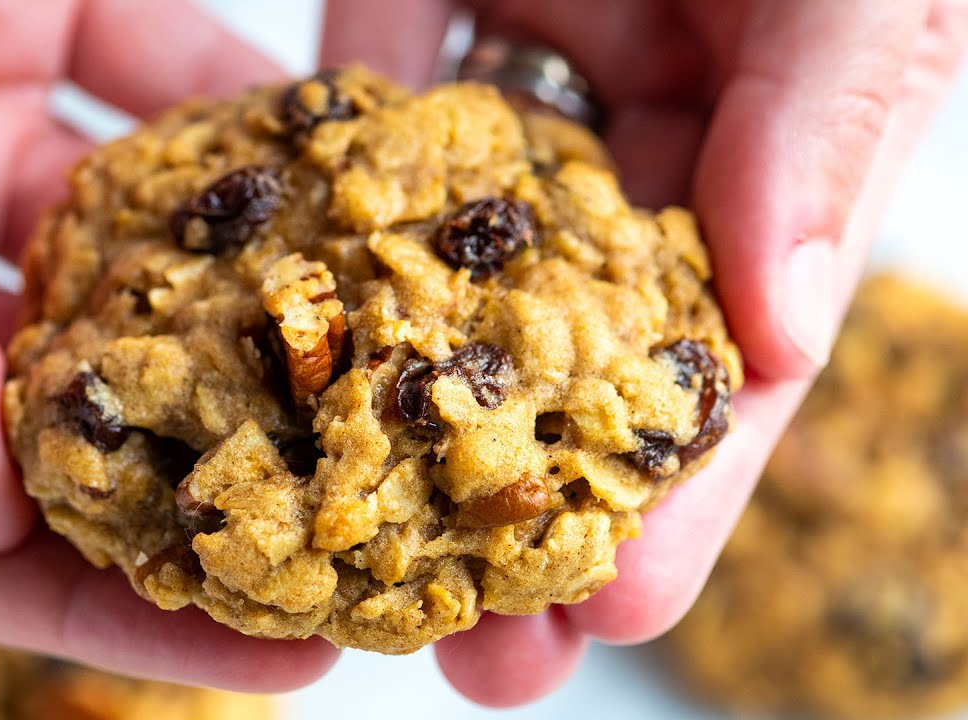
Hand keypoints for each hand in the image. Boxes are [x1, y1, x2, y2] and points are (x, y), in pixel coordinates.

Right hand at [0, 0, 335, 690]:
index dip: (102, 613)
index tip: (267, 655)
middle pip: (83, 418)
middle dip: (222, 480)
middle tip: (371, 533)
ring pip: (146, 254)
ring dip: (262, 302)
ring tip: (390, 363)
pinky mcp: (25, 21)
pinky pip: (168, 87)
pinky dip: (248, 130)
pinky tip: (342, 180)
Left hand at [323, 0, 967, 706]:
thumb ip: (832, 121)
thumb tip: (790, 324)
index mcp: (766, 140)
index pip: (728, 351)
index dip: (681, 487)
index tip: (621, 606)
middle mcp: (638, 131)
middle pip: (580, 349)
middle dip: (531, 496)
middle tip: (481, 640)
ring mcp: (514, 72)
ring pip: (451, 263)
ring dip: (402, 401)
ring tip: (357, 545)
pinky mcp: (403, 13)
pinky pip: (346, 127)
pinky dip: (312, 221)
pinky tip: (272, 336)